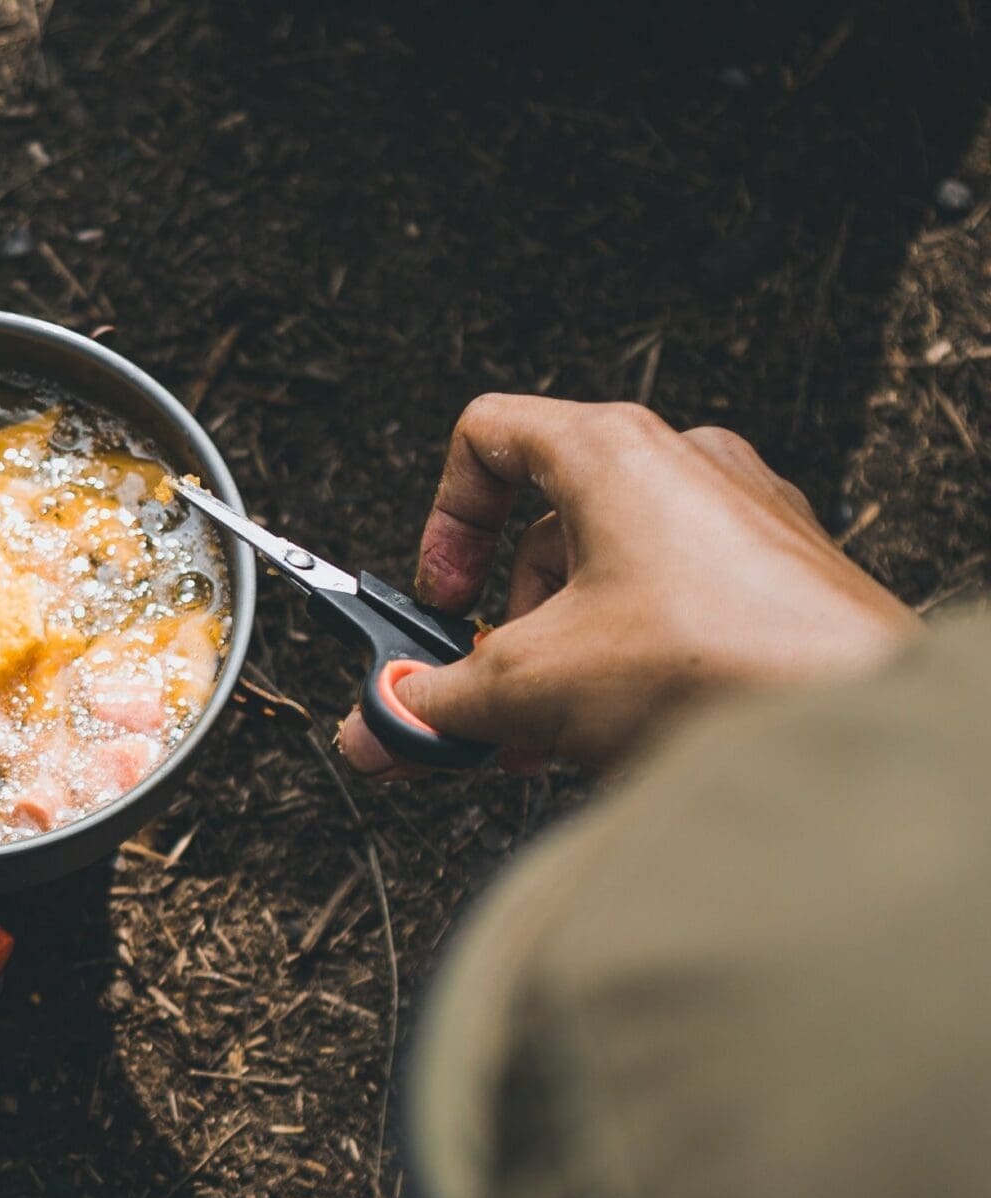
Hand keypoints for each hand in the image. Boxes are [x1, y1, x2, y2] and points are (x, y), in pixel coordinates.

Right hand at [336, 396, 915, 779]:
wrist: (842, 715)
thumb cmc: (713, 662)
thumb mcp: (529, 685)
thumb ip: (433, 700)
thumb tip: (378, 721)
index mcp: (612, 452)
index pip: (489, 437)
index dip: (445, 523)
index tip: (441, 599)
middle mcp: (682, 465)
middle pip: (549, 528)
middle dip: (506, 628)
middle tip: (490, 697)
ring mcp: (739, 518)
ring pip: (611, 578)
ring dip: (563, 659)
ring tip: (554, 737)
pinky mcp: (778, 579)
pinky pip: (675, 607)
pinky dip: (629, 664)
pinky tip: (620, 735)